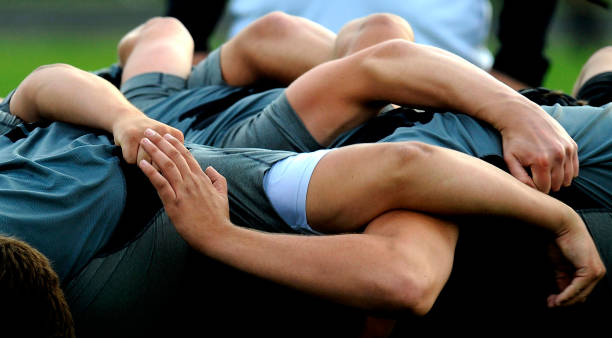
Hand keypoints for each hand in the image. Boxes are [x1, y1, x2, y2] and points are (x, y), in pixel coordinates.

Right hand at [112, 115, 184, 163]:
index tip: (162, 164)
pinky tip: (130, 147)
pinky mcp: (130, 136)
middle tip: (147, 155)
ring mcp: (145, 133)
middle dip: (153, 165)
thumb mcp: (167, 142)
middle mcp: (162, 131)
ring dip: (140, 162)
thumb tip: (170, 175)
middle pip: (159, 164)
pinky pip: (131, 159)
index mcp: (176, 135)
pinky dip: (129, 158)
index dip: (166, 167)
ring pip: (144, 162)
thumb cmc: (150, 136)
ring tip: (138, 149)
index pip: (174, 162)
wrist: (127, 118)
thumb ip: (174, 155)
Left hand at [137, 129, 230, 249]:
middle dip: (161, 142)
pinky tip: (142, 164)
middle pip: (174, 156)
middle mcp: (192, 181)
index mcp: (202, 179)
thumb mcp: (222, 194)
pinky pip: (161, 184)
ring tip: (143, 141)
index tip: (166, 135)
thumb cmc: (219, 218)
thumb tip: (210, 168)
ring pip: (167, 165)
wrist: (217, 235)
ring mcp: (183, 191)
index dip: (176, 144)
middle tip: (150, 131)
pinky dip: (151, 172)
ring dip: (154, 151)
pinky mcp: (174, 203)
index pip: (187, 156)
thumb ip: (218, 179)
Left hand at [498, 100, 578, 192]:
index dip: (536, 189)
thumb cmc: (513, 139)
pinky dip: (566, 171)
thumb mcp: (510, 159)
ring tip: (544, 173)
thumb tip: (533, 192)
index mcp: (542, 162)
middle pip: (557, 185)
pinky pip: (575, 168)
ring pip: (568, 178)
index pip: (544, 189)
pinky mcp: (572, 145)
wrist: (522, 116)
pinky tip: (554, 167)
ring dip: (557, 179)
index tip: (528, 181)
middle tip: (535, 177)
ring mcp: (567, 150)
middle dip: (546, 184)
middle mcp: (558, 156)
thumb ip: (520, 178)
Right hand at [545, 213, 604, 306]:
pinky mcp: (590, 271)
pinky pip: (577, 289)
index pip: (581, 292)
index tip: (552, 301)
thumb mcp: (560, 265)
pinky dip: (566, 295)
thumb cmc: (559, 241)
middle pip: (582, 296)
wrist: (562, 226)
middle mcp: (597, 273)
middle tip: (551, 304)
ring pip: (580, 295)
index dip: (566, 300)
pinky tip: (557, 299)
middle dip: (565, 303)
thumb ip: (563, 279)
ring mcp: (596, 272)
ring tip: (552, 303)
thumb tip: (560, 294)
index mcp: (590, 270)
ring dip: (565, 302)